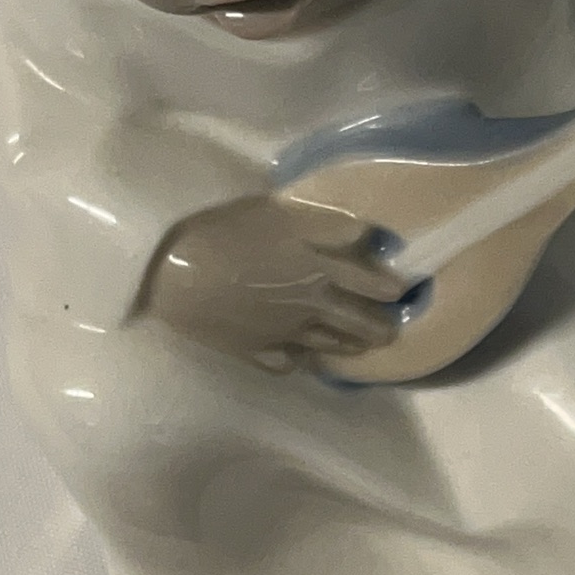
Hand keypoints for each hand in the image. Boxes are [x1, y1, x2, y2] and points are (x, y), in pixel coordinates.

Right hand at [142, 192, 406, 372]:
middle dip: (378, 328)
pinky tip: (298, 359)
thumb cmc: (227, 231)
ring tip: (359, 348)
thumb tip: (365, 231)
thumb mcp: (281, 213)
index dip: (388, 286)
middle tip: (390, 332)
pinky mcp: (255, 350)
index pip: (368, 282)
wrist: (174, 273)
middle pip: (355, 322)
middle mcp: (310, 307)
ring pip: (327, 345)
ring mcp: (284, 334)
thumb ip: (326, 223)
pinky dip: (297, 361)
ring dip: (347, 346)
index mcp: (319, 270)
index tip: (400, 289)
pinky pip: (286, 362)